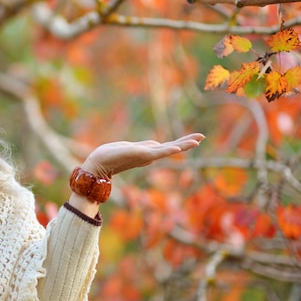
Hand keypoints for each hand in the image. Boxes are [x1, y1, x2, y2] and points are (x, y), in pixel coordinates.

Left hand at [80, 133, 204, 177]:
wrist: (98, 164)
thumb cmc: (110, 155)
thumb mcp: (131, 147)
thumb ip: (144, 146)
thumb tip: (157, 144)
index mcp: (147, 153)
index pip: (167, 146)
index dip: (182, 143)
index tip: (196, 139)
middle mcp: (149, 155)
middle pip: (172, 147)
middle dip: (187, 143)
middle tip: (202, 137)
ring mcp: (146, 156)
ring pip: (168, 149)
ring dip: (183, 145)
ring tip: (197, 141)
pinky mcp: (141, 156)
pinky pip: (157, 153)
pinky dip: (167, 151)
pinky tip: (177, 148)